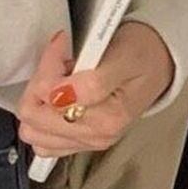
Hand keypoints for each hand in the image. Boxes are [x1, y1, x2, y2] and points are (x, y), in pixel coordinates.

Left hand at [16, 22, 174, 158]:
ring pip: (31, 129)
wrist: (155, 65)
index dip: (49, 63)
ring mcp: (86, 141)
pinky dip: (40, 116)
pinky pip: (41, 140)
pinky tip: (56, 98)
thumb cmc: (139, 56)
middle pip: (32, 115)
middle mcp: (96, 134)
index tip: (62, 46)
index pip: (48, 94)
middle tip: (58, 64)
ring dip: (38, 101)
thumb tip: (57, 94)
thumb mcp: (122, 58)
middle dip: (39, 83)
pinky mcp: (77, 142)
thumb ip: (91, 81)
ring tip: (58, 82)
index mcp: (107, 117)